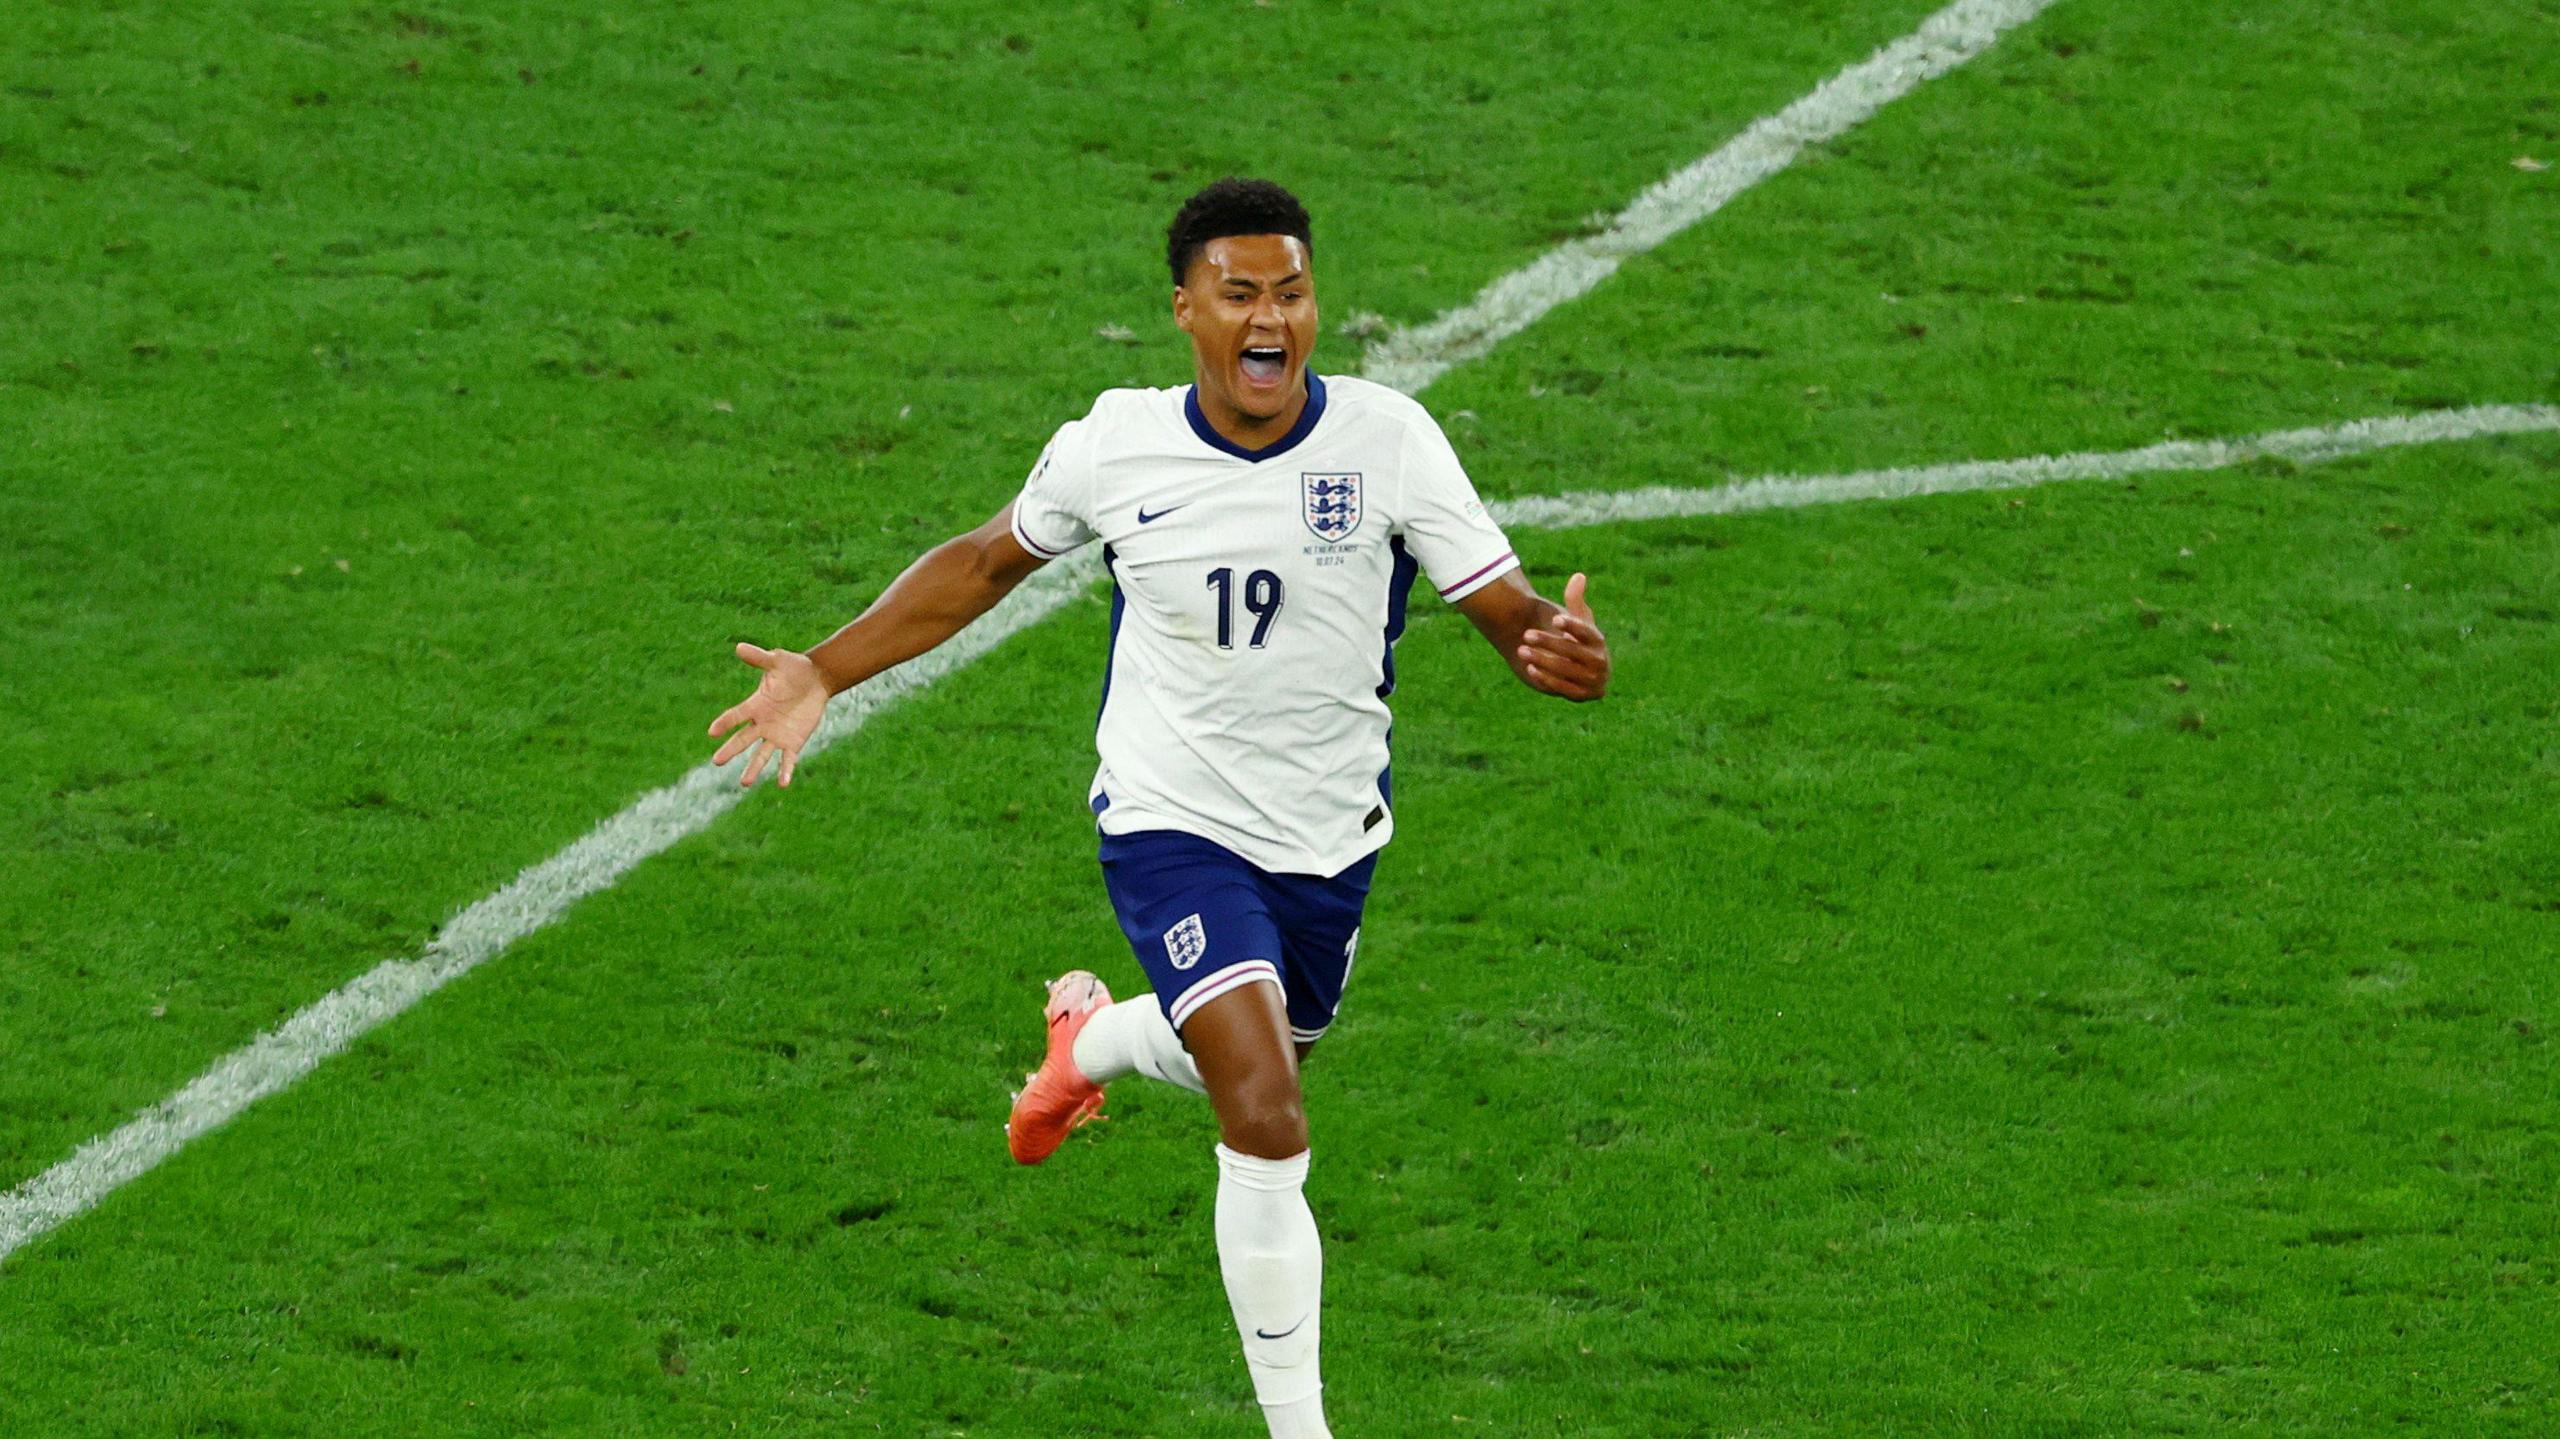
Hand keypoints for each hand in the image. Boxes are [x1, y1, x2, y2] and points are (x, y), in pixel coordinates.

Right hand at [708, 643, 829, 786]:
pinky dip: (785, 771)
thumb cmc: (795, 668)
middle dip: (731, 750)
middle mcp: (762, 723)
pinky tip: (782, 783)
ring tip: (745, 783)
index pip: (736, 716)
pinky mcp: (793, 742)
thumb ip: (759, 658)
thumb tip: (739, 647)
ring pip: (761, 755)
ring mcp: (776, 735)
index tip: (712, 731)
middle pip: (743, 740)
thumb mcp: (778, 661)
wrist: (817, 680)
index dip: (725, 723)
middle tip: (716, 761)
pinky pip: (788, 759)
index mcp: (756, 705)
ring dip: (754, 769)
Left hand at [1518, 572, 1609, 701]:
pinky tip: (1529, 668)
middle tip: (1527, 634)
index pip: (1586, 631)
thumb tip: (1578, 576)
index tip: (1554, 619)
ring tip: (1522, 650)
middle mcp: (1600, 661)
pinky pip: (1563, 688)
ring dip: (1542, 660)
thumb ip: (1576, 599)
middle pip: (1573, 651)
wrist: (1581, 672)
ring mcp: (1592, 680)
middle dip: (1548, 642)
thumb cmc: (1577, 642)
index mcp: (1599, 641)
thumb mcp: (1578, 621)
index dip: (1572, 625)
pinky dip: (1547, 679)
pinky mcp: (1582, 695)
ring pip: (1565, 670)